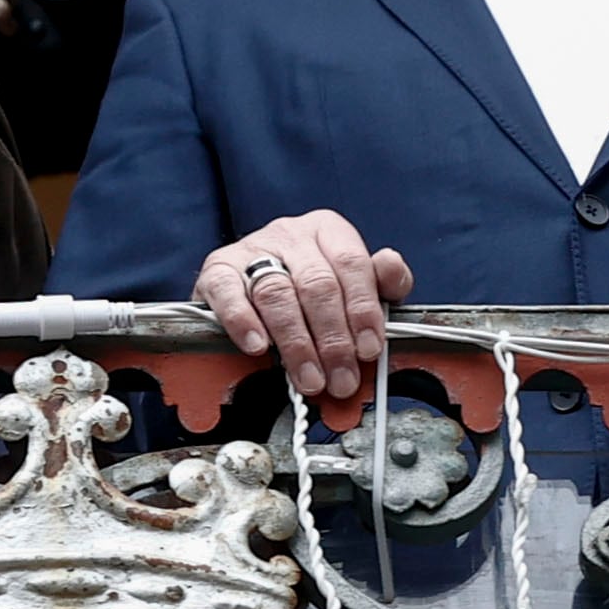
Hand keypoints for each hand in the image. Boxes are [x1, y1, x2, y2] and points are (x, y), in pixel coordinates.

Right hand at [195, 210, 411, 399]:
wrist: (249, 286)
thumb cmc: (309, 290)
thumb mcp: (353, 284)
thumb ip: (381, 283)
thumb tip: (391, 269)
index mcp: (328, 230)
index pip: (351, 264)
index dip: (362, 309)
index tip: (368, 349)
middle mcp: (290, 234)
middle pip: (316, 284)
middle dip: (332, 339)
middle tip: (340, 378)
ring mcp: (251, 249)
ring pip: (277, 294)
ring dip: (296, 344)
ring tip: (309, 378)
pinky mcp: (217, 269)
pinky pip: (228, 293)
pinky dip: (243, 321)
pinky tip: (258, 347)